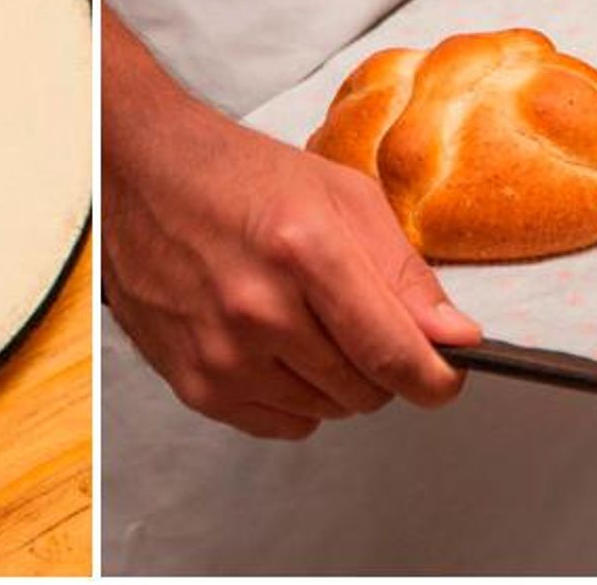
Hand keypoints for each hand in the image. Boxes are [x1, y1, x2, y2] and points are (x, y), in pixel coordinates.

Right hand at [102, 5, 481, 440]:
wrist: (142, 173)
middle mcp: (257, 308)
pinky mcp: (192, 379)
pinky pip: (277, 423)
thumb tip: (454, 337)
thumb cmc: (233, 173)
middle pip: (365, 391)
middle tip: (349, 315)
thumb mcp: (338, 194)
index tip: (442, 374)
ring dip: (329, 378)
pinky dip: (289, 395)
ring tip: (296, 315)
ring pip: (324, 411)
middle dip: (378, 364)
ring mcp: (220, 350)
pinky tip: (268, 342)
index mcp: (302, 249)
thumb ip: (403, 271)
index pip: (395, 354)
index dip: (436, 377)